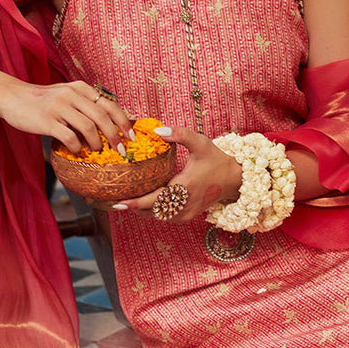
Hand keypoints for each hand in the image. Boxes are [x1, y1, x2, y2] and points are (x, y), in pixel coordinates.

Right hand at [0, 68, 132, 153]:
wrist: (12, 97)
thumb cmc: (42, 101)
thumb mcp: (66, 94)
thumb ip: (84, 105)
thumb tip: (108, 126)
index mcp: (80, 88)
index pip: (110, 104)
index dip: (124, 122)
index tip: (131, 136)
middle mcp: (72, 95)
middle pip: (102, 117)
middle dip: (115, 136)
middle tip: (120, 150)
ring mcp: (59, 107)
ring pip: (88, 127)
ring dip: (96, 143)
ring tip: (96, 150)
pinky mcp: (47, 120)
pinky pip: (70, 137)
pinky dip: (77, 147)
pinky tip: (77, 150)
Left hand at [112, 125, 241, 221]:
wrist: (233, 179)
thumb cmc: (215, 159)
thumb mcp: (200, 142)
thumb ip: (180, 134)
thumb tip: (157, 130)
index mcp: (185, 187)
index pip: (156, 200)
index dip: (136, 203)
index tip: (118, 203)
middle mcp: (184, 204)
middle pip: (151, 211)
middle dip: (133, 206)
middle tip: (115, 200)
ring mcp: (185, 213)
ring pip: (157, 216)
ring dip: (142, 209)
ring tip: (126, 200)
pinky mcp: (186, 217)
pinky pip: (164, 217)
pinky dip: (153, 211)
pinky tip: (144, 201)